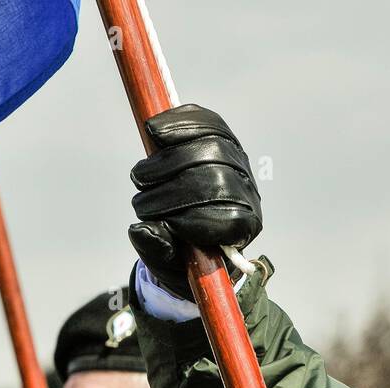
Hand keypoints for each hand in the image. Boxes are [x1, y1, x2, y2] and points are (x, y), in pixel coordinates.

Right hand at [128, 104, 261, 297]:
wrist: (190, 228)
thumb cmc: (183, 253)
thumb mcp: (168, 263)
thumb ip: (156, 250)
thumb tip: (142, 230)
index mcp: (241, 230)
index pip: (228, 218)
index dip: (188, 216)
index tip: (155, 218)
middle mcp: (248, 193)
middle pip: (216, 177)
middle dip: (169, 185)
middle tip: (140, 197)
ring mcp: (237, 163)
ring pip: (211, 146)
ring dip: (167, 157)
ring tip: (142, 175)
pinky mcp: (223, 138)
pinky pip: (207, 122)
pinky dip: (179, 122)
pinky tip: (155, 132)